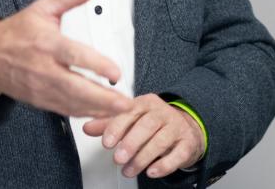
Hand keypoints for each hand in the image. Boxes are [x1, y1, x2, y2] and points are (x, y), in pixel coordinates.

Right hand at [0, 0, 132, 118]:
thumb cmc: (16, 32)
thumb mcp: (43, 8)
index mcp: (48, 44)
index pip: (75, 56)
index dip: (97, 65)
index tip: (115, 73)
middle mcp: (45, 69)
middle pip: (76, 88)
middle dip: (102, 98)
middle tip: (124, 101)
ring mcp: (41, 88)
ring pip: (71, 103)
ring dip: (97, 109)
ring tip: (120, 109)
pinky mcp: (39, 100)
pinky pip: (64, 110)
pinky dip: (84, 114)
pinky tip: (102, 113)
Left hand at [83, 93, 205, 178]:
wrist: (185, 128)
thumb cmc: (154, 124)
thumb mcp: (131, 120)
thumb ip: (109, 124)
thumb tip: (87, 127)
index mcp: (147, 104)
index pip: (131, 111)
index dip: (118, 127)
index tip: (107, 142)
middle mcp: (163, 113)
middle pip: (148, 125)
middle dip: (131, 143)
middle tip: (118, 158)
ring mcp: (177, 127)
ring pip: (161, 141)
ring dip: (142, 158)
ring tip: (129, 170)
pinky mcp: (187, 143)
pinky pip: (178, 154)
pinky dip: (164, 165)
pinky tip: (152, 171)